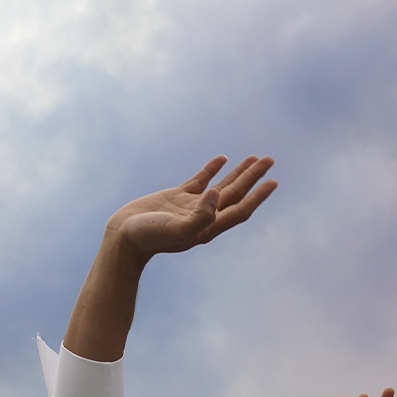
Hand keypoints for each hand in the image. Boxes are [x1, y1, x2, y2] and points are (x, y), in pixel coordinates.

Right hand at [107, 156, 276, 262]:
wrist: (123, 238)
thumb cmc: (149, 237)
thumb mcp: (177, 230)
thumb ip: (200, 216)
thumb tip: (218, 193)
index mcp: (208, 226)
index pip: (240, 209)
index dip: (257, 196)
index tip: (273, 182)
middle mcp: (204, 216)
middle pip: (236, 194)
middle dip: (253, 177)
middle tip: (269, 160)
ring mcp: (191, 206)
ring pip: (222, 185)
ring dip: (238, 172)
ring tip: (255, 158)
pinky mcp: (177, 196)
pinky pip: (200, 180)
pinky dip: (212, 169)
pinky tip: (223, 158)